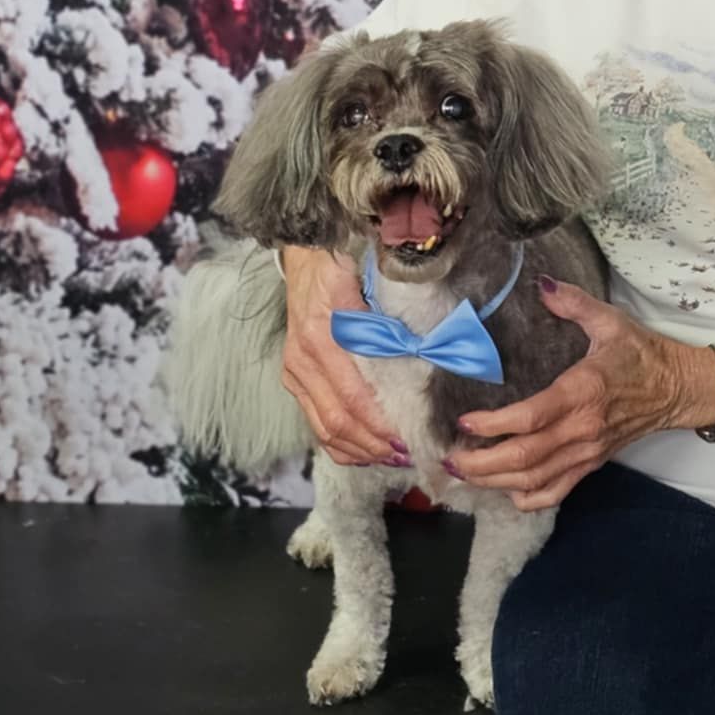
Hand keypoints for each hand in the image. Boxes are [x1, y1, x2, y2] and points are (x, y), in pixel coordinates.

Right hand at [281, 245, 410, 469]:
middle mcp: (303, 359)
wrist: (303, 257)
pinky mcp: (293, 379)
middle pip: (338, 420)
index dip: (381, 424)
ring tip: (393, 456)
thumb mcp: (365, 282)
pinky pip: (315, 423)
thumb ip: (387, 320)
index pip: (354, 396)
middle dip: (375, 444)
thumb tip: (421, 354)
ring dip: (360, 449)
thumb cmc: (340, 267)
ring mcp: (295, 372)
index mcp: (322, 335)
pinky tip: (366, 450)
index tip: (409, 436)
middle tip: (408, 453)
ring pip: (324, 429)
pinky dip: (340, 444)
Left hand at [449, 276, 714, 510]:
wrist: (678, 388)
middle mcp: (583, 428)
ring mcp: (588, 452)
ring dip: (495, 482)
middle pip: (525, 457)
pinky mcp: (592, 464)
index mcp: (584, 391)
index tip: (464, 422)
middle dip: (482, 463)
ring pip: (536, 480)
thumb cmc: (641, 353)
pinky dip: (529, 498)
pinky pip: (558, 492)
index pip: (532, 417)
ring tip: (463, 474)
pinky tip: (506, 491)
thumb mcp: (610, 320)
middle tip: (449, 457)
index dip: (494, 425)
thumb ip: (574, 303)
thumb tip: (542, 284)